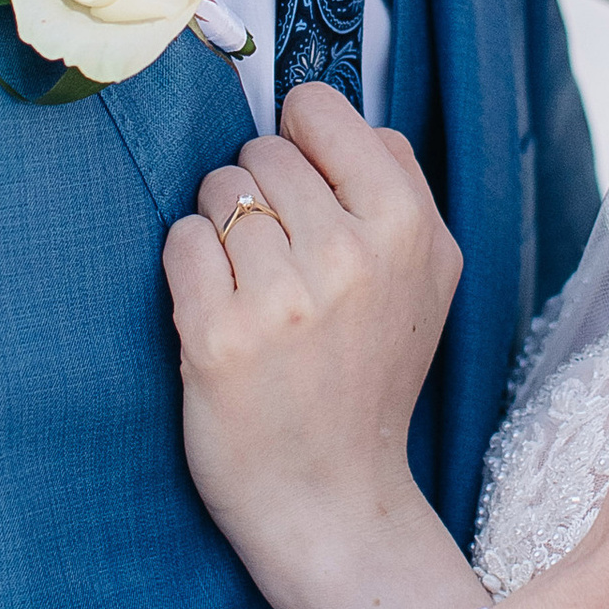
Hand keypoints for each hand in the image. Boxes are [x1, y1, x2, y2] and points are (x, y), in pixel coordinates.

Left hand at [163, 85, 472, 608]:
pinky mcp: (216, 336)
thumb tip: (325, 115)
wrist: (333, 498)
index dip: (300, 139)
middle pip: (262, 152)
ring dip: (221, 228)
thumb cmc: (371, 376)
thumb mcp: (428, 278)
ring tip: (252, 288)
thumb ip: (397, 185)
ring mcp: (282, 297)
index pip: (319, 110)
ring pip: (217, 190)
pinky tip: (219, 310)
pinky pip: (181, 241)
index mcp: (408, 228)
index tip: (301, 185)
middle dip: (259, 193)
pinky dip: (190, 267)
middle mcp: (350, 255)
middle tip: (279, 261)